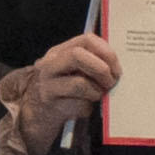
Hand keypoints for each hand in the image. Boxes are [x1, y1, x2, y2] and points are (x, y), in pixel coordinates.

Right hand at [14, 31, 120, 154]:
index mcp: (58, 52)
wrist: (36, 114)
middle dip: (101, 69)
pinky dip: (88, 108)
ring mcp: (48, 86)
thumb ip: (90, 62)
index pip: (86, 40)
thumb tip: (117, 66)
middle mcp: (49, 65)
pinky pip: (79, 106)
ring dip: (97, 92)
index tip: (116, 67)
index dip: (106, 52)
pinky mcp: (52, 107)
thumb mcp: (72, 70)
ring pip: (80, 83)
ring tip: (97, 96)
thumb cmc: (62, 90)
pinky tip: (83, 108)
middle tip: (110, 82)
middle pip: (78, 56)